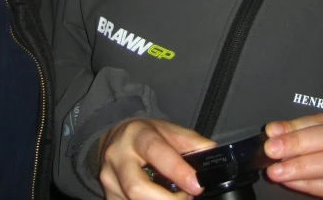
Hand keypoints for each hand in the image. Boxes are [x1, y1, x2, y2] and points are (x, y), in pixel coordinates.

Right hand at [98, 118, 215, 199]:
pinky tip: (160, 199)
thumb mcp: (168, 130)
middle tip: (186, 198)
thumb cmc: (146, 135)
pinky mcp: (108, 196)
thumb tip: (213, 154)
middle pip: (137, 188)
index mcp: (136, 134)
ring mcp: (109, 179)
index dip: (177, 170)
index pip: (156, 151)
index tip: (196, 185)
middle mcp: (118, 156)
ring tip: (176, 199)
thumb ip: (192, 143)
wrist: (115, 139)